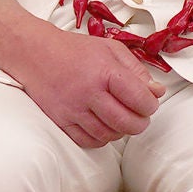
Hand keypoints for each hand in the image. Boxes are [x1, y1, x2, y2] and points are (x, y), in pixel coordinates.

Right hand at [15, 26, 164, 149]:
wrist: (35, 54)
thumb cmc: (76, 50)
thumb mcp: (111, 49)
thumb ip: (137, 71)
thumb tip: (157, 92)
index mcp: (105, 72)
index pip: (140, 100)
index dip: (151, 106)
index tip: (149, 103)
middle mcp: (88, 93)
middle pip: (127, 123)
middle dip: (140, 123)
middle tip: (139, 116)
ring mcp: (72, 110)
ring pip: (108, 135)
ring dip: (121, 131)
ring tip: (121, 118)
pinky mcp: (60, 121)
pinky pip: (88, 141)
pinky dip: (101, 138)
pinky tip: (103, 125)